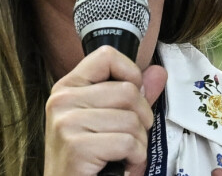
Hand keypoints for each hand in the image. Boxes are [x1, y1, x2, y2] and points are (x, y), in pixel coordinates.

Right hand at [44, 45, 167, 175]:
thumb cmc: (88, 159)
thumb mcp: (108, 120)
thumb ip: (133, 95)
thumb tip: (159, 72)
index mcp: (68, 86)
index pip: (106, 56)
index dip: (130, 73)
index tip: (132, 97)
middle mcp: (63, 99)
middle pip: (127, 91)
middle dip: (141, 118)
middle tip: (130, 138)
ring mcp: (67, 123)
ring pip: (131, 119)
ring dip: (139, 143)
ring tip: (125, 155)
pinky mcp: (76, 147)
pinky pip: (127, 142)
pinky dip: (135, 158)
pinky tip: (123, 166)